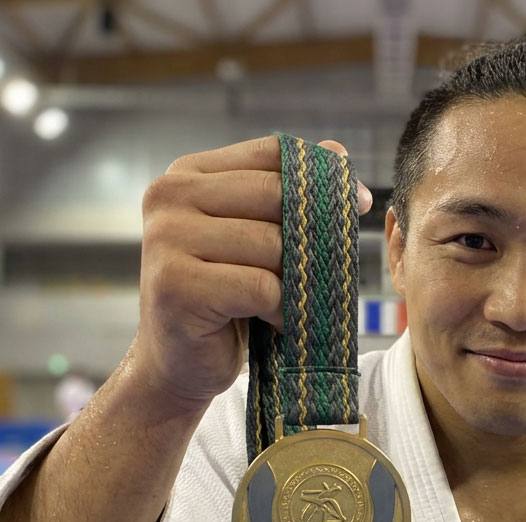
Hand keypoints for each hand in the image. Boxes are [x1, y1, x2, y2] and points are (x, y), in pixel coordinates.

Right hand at [134, 136, 372, 410]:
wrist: (177, 364)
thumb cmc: (223, 299)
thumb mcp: (255, 237)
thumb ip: (287, 192)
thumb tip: (338, 152)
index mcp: (186, 174)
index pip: (270, 153)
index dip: (322, 176)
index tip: (360, 203)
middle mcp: (168, 197)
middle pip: (275, 196)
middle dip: (310, 235)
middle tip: (317, 271)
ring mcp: (165, 239)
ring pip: (271, 244)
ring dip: (293, 281)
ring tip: (283, 303)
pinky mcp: (176, 286)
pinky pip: (260, 287)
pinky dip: (280, 310)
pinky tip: (272, 322)